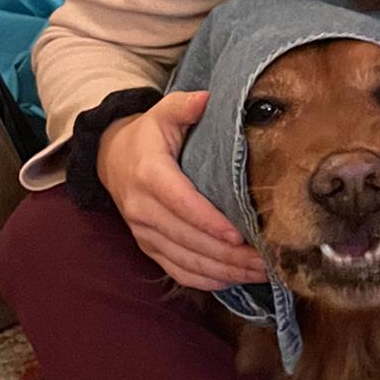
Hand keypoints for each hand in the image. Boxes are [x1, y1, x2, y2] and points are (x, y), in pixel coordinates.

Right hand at [97, 89, 266, 290]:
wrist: (111, 159)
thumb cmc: (148, 136)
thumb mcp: (162, 112)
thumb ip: (184, 105)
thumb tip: (207, 99)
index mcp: (149, 174)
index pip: (181, 203)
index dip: (209, 222)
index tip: (239, 235)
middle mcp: (142, 208)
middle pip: (189, 239)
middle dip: (229, 254)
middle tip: (267, 258)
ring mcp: (144, 233)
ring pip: (186, 261)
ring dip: (225, 270)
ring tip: (262, 271)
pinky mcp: (148, 248)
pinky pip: (178, 271)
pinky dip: (207, 280)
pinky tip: (235, 278)